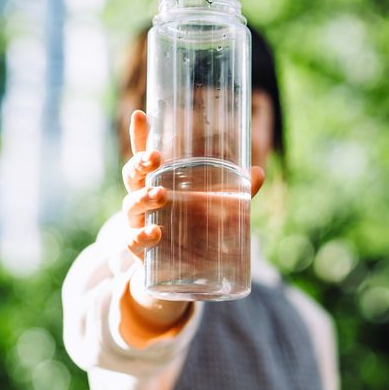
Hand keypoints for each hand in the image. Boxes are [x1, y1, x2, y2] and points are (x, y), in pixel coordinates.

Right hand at [121, 110, 266, 261]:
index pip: (144, 155)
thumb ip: (237, 194)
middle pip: (132, 175)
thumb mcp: (218, 210)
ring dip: (142, 198)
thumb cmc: (197, 232)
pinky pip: (133, 241)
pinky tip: (156, 233)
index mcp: (158, 182)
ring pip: (130, 205)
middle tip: (154, 157)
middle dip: (139, 163)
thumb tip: (258, 172)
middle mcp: (143, 200)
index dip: (140, 135)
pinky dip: (142, 237)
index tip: (140, 113)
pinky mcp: (139, 250)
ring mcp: (138, 224)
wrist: (184, 276)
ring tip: (159, 195)